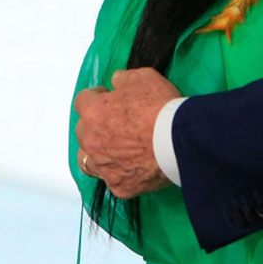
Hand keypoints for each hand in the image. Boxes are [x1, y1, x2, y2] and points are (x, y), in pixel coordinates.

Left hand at [72, 68, 179, 197]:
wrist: (179, 140)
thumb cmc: (160, 106)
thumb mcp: (144, 77)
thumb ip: (124, 78)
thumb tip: (117, 82)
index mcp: (94, 112)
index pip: (82, 101)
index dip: (96, 97)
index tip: (107, 97)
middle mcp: (92, 141)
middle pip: (83, 131)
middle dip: (95, 125)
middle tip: (116, 123)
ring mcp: (104, 167)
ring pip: (88, 160)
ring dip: (97, 153)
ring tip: (114, 149)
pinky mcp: (119, 186)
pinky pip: (112, 179)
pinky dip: (118, 172)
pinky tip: (131, 167)